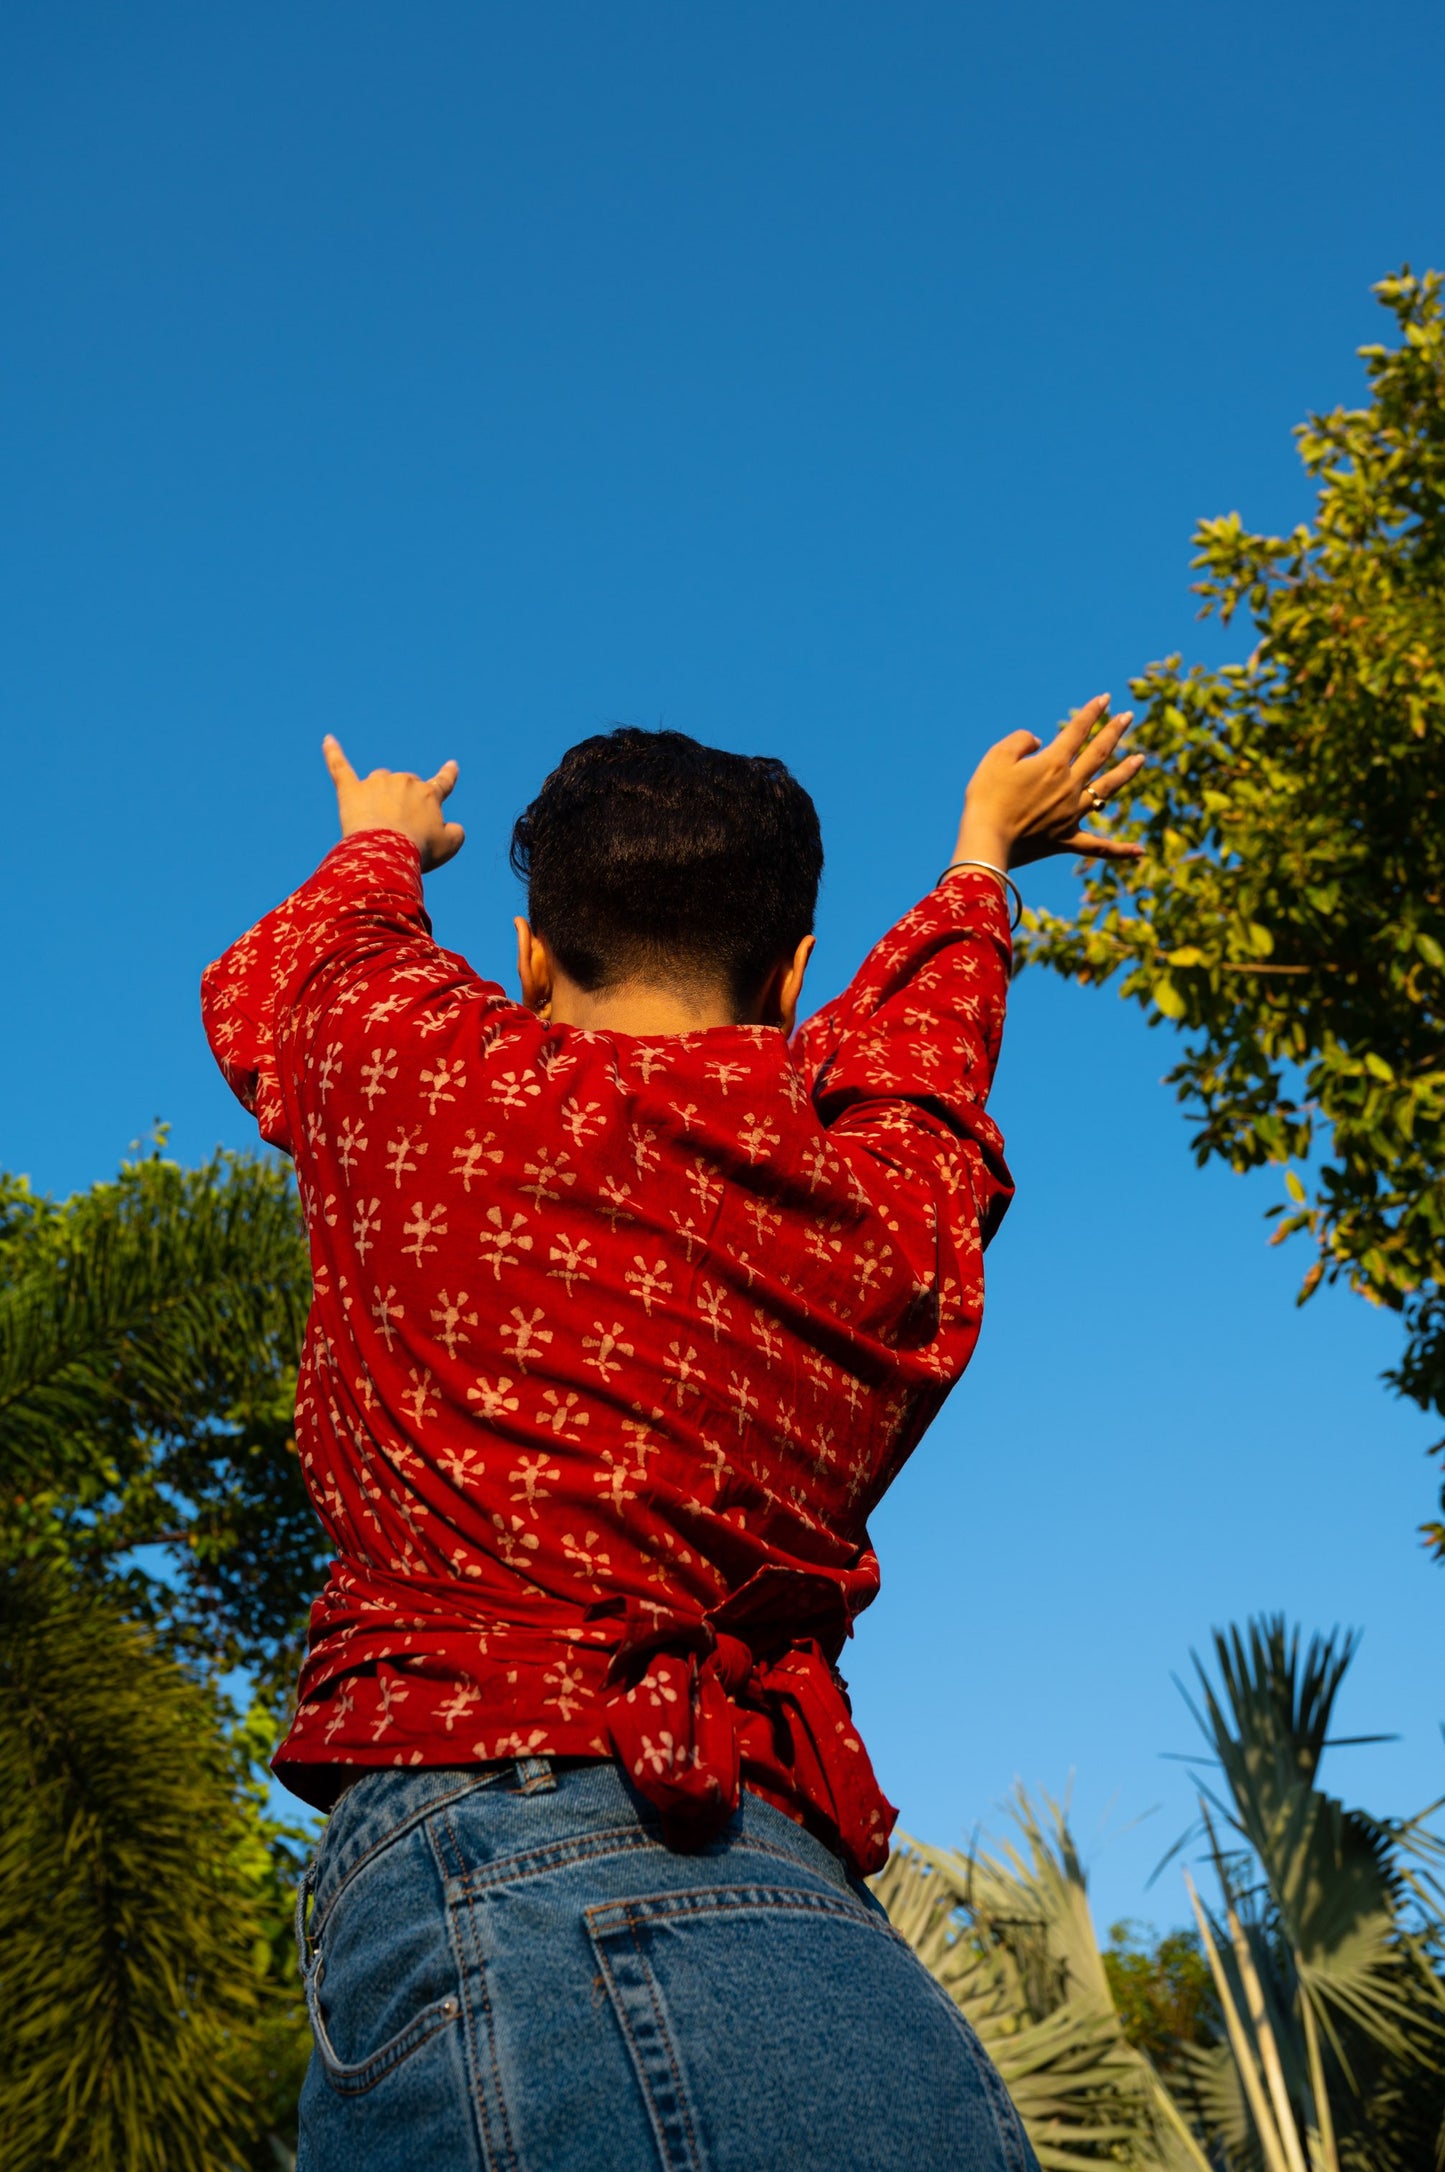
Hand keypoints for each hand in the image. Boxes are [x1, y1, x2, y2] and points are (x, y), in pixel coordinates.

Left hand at [322, 737, 464, 871]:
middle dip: (403, 802)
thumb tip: (455, 827)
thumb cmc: (419, 850)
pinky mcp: (351, 790)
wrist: (386, 851)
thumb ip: (456, 833)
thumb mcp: (447, 847)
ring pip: (379, 781)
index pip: (442, 782)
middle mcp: (404, 781)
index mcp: (429, 795)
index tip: (451, 764)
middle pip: (405, 785)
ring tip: (377, 823)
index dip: (448, 775)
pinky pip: (340, 766)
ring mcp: (376, 783)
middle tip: (402, 831)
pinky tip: (328, 740)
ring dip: (379, 796)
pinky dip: (333, 753)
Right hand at [952, 694, 1144, 871]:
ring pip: (1107, 789)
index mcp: (1053, 763)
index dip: (1092, 712)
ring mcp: (1071, 814)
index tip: (1105, 699)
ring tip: (1142, 759)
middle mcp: (1069, 786)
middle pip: (1099, 754)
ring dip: (1126, 772)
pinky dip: (1120, 849)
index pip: (1077, 731)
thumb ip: (1021, 741)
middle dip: (1114, 732)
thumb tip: (1040, 741)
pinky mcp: (1067, 840)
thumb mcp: (997, 757)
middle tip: (1129, 717)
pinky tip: (1140, 851)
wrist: (987, 840)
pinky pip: (1099, 847)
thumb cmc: (987, 797)